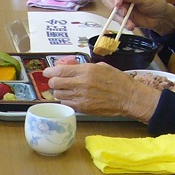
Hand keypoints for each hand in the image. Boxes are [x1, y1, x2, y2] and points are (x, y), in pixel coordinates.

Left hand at [43, 62, 160, 121]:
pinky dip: (66, 100)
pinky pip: (67, 103)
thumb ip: (83, 67)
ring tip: (66, 89)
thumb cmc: (117, 80)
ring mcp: (81, 97)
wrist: (128, 97)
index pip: (59, 71)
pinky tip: (72, 97)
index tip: (47, 72)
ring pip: (59, 95)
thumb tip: (70, 67)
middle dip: (53, 82)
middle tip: (55, 81)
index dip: (50, 71)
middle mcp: (81, 84)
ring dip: (59, 91)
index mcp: (85, 71)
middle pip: (55, 83)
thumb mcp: (101, 66)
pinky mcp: (83, 108)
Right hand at [104, 0, 174, 35]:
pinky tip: (131, 26)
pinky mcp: (123, 18)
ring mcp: (122, 8)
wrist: (160, 18)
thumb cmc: (156, 4)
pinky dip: (123, 24)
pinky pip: (118, 21)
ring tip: (131, 24)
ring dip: (120, 19)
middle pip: (108, 0)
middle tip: (123, 13)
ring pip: (112, 12)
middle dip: (114, 8)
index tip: (118, 4)